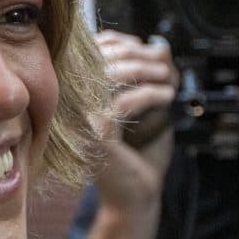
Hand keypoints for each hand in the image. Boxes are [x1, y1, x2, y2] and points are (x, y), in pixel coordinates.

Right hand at [92, 30, 176, 211]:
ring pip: (115, 74)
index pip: (92, 49)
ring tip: (169, 78)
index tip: (148, 49)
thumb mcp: (146, 105)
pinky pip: (126, 100)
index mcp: (75, 91)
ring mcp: (80, 118)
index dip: (122, 42)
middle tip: (166, 64)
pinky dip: (152, 94)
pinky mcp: (96, 134)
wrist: (135, 195)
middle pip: (105, 57)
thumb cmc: (139, 152)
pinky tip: (167, 97)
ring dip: (149, 70)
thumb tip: (161, 44)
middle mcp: (69, 102)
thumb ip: (150, 74)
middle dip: (141, 55)